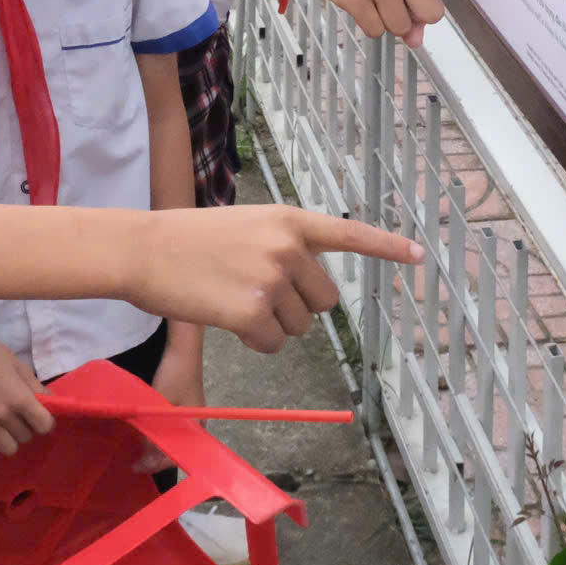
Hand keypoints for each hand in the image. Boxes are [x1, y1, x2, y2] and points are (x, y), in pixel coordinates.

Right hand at [0, 304, 53, 459]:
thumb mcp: (18, 365)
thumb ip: (36, 386)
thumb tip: (52, 402)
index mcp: (19, 397)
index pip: (45, 425)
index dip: (46, 421)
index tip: (40, 415)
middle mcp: (3, 415)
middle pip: (27, 436)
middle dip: (27, 426)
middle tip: (19, 414)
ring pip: (8, 448)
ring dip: (10, 438)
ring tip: (4, 425)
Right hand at [131, 206, 420, 352]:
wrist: (145, 249)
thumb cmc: (190, 240)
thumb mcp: (247, 226)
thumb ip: (283, 246)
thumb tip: (308, 286)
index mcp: (290, 220)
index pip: (349, 233)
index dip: (387, 247)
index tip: (420, 256)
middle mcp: (289, 247)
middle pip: (325, 300)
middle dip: (298, 306)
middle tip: (255, 291)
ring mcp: (273, 280)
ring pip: (299, 326)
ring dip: (272, 323)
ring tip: (232, 296)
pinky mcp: (253, 312)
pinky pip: (273, 344)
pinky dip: (254, 340)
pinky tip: (225, 316)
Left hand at [137, 329, 207, 471]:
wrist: (184, 348)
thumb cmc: (176, 376)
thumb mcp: (161, 406)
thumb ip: (154, 432)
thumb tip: (144, 457)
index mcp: (196, 428)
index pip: (176, 456)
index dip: (155, 464)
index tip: (136, 466)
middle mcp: (196, 425)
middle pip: (176, 450)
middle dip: (156, 457)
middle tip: (134, 461)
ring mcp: (190, 415)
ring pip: (172, 439)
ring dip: (156, 445)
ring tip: (137, 450)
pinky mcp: (184, 407)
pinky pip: (171, 428)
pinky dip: (158, 434)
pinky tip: (145, 433)